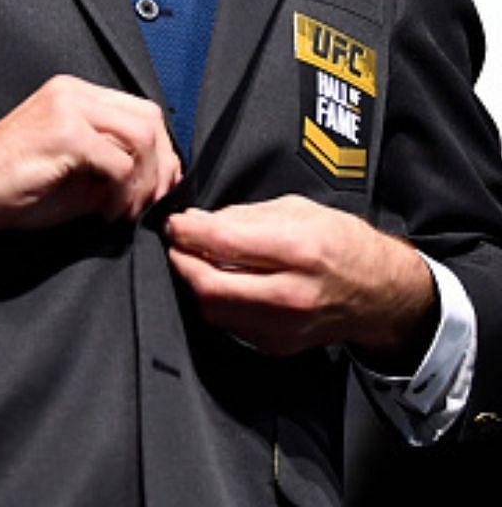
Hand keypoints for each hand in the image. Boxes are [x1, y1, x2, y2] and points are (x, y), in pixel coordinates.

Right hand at [0, 74, 180, 239]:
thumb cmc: (11, 183)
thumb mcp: (74, 168)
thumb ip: (113, 162)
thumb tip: (156, 180)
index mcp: (75, 95)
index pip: (141, 112)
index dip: (160, 153)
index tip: (155, 188)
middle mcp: (73, 92)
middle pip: (150, 119)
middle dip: (159, 167)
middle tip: (146, 203)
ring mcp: (68, 108)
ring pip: (142, 137)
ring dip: (143, 182)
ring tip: (122, 209)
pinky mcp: (64, 133)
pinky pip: (120, 163)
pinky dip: (123, 193)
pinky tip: (105, 210)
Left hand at [166, 195, 436, 363]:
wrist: (379, 294)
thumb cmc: (343, 246)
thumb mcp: (298, 211)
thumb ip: (242, 216)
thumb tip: (197, 222)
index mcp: (300, 252)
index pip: (223, 243)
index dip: (188, 231)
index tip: (176, 223)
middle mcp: (292, 295)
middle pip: (208, 286)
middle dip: (181, 261)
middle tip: (178, 245)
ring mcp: (283, 326)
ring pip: (211, 309)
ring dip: (195, 283)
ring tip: (199, 261)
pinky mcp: (275, 345)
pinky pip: (227, 322)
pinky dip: (216, 301)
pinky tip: (224, 283)